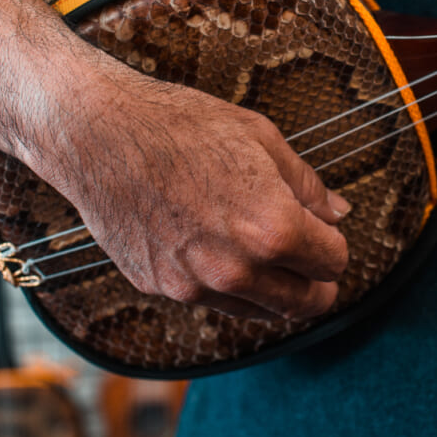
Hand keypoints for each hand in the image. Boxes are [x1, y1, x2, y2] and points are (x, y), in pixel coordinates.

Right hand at [40, 55, 349, 320]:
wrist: (98, 133)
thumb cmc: (180, 126)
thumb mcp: (261, 138)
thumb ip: (307, 185)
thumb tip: (338, 211)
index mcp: (273, 230)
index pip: (333, 264)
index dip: (333, 244)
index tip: (323, 230)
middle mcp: (236, 270)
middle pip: (303, 304)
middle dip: (314, 281)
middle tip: (307, 256)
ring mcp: (194, 286)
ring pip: (259, 311)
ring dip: (271, 288)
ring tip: (260, 249)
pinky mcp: (159, 288)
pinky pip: (211, 300)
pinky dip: (224, 284)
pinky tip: (212, 244)